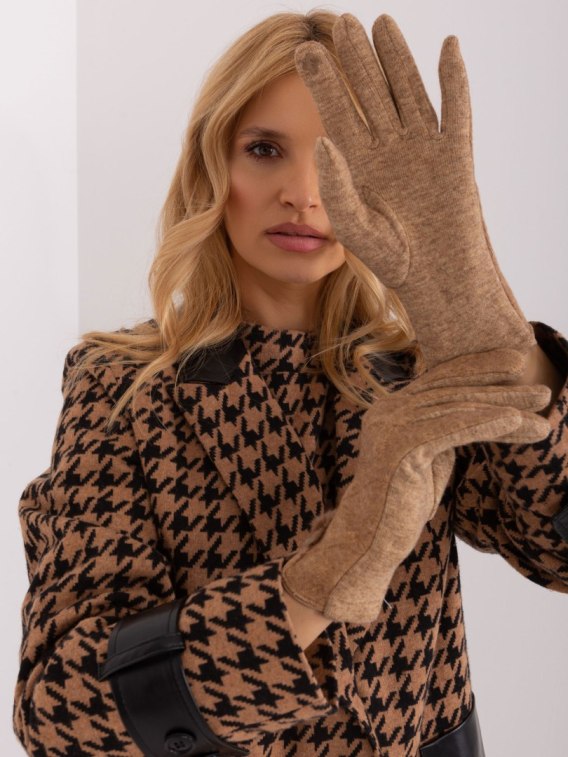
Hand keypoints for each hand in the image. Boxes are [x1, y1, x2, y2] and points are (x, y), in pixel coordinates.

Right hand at [281, 349, 551, 622]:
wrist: (369, 539)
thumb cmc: (401, 504)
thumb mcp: (431, 458)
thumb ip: (445, 432)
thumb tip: (482, 415)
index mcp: (393, 407)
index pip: (441, 378)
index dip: (479, 367)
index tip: (516, 362)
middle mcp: (388, 408)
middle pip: (452, 389)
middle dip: (500, 386)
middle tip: (543, 389)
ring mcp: (389, 424)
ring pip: (456, 407)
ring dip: (504, 406)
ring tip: (541, 405)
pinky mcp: (397, 445)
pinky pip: (449, 427)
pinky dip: (484, 422)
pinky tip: (513, 420)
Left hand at [294, 13, 534, 368]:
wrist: (434, 277)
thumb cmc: (391, 259)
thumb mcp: (354, 226)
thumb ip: (336, 187)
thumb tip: (321, 139)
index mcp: (358, 165)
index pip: (336, 112)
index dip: (322, 81)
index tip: (304, 48)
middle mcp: (388, 150)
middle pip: (369, 93)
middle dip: (355, 58)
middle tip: (340, 22)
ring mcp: (422, 149)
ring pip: (408, 91)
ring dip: (396, 58)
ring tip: (380, 23)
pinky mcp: (455, 154)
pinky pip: (456, 109)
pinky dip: (454, 80)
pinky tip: (448, 47)